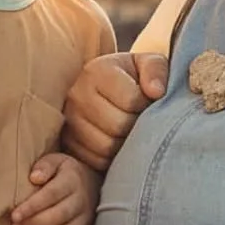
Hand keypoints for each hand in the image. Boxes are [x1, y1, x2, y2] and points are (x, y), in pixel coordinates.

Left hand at [11, 153, 101, 224]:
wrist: (90, 182)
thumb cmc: (64, 172)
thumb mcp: (55, 160)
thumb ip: (44, 166)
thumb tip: (34, 178)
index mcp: (73, 180)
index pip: (52, 194)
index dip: (32, 207)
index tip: (14, 215)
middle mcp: (83, 200)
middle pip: (59, 216)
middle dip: (35, 223)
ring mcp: (88, 218)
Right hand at [63, 51, 167, 170]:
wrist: (106, 90)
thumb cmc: (131, 77)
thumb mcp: (147, 64)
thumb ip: (156, 69)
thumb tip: (156, 92)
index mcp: (96, 71)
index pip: (131, 101)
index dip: (146, 105)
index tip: (146, 101)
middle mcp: (77, 94)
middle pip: (118, 126)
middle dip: (136, 126)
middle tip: (139, 119)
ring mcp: (69, 121)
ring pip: (108, 146)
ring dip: (125, 143)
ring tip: (129, 130)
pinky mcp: (68, 143)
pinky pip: (97, 160)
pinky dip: (112, 157)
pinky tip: (117, 142)